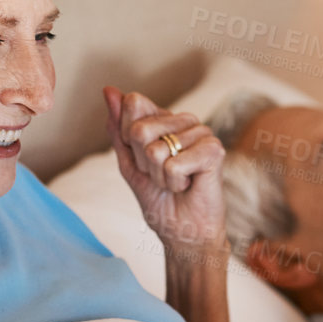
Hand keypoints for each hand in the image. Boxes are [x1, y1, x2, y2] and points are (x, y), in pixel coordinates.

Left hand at [102, 87, 226, 253]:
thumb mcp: (129, 163)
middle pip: (140, 130)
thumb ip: (118, 128)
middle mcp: (184, 120)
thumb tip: (109, 90)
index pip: (132, 104)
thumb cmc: (159, 200)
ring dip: (160, 176)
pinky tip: (189, 185)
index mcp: (163, 118)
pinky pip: (174, 164)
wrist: (183, 231)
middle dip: (144, 162)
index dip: (128, 140)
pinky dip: (175, 182)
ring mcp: (201, 132)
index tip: (143, 161)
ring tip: (176, 181)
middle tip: (161, 175)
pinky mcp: (214, 150)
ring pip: (156, 150)